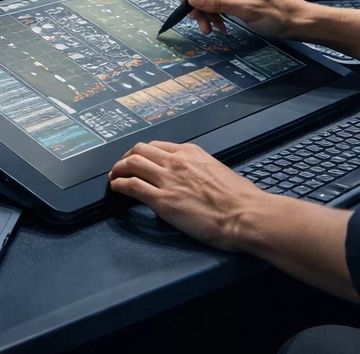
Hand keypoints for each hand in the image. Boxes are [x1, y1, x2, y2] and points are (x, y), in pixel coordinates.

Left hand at [108, 140, 272, 250]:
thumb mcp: (217, 171)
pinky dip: (120, 185)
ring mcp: (168, 180)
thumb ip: (198, 170)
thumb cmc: (239, 199)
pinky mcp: (163, 201)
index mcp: (191, 152)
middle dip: (126, 157)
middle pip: (139, 150)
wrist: (245, 214)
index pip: (157, 146)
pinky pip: (132, 186)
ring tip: (114, 176)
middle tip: (121, 167)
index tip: (138, 159)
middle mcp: (177, 161)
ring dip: (118, 169)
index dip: (142, 152)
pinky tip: (116, 188)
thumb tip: (190, 179)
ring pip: (132, 164)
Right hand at [179, 0, 304, 38]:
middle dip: (201, 4)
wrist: (299, 23)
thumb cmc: (278, 12)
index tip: (187, 2)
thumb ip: (218, 3)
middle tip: (199, 23)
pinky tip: (221, 28)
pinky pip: (222, 5)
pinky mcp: (241, 0)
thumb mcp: (246, 9)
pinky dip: (218, 16)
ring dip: (208, 13)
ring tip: (210, 30)